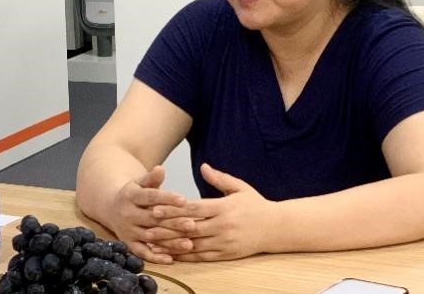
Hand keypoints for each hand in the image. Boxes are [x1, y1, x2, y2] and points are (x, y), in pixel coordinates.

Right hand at [109, 166, 192, 263]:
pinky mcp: (128, 243)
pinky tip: (171, 260)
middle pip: (152, 219)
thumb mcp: (140, 182)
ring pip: (150, 237)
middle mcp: (127, 214)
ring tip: (189, 244)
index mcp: (130, 195)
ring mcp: (127, 230)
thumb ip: (152, 178)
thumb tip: (160, 169)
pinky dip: (155, 257)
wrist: (111, 206)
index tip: (184, 200)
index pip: (151, 197)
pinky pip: (142, 252)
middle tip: (192, 225)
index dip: (167, 198)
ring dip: (169, 242)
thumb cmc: (134, 193)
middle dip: (173, 222)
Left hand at [152, 163, 276, 260]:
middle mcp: (222, 226)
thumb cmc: (256, 205)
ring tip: (154, 243)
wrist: (276, 228)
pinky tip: (172, 254)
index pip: (194, 208)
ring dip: (172, 244)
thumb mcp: (239, 187)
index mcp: (223, 207)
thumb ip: (219, 178)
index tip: (156, 208)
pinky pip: (202, 257)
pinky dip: (186, 257)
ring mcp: (224, 242)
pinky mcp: (226, 254)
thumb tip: (203, 166)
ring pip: (193, 244)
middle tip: (147, 226)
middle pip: (189, 228)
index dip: (173, 209)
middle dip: (167, 227)